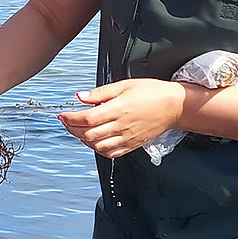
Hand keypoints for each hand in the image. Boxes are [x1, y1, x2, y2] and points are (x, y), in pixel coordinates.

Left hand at [58, 79, 186, 157]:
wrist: (174, 106)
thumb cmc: (152, 92)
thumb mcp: (124, 85)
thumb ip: (100, 93)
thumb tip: (80, 96)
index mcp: (118, 109)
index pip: (87, 118)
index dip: (71, 118)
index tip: (62, 115)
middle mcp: (121, 126)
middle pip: (89, 134)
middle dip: (73, 129)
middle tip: (67, 122)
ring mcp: (127, 138)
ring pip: (97, 146)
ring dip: (84, 140)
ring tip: (79, 130)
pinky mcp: (132, 145)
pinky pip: (111, 153)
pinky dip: (98, 149)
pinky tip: (94, 141)